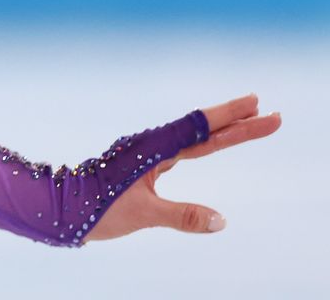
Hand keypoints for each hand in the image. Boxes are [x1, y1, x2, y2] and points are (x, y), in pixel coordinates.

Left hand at [81, 92, 281, 242]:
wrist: (58, 207)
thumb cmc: (95, 209)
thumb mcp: (142, 214)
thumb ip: (182, 216)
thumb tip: (221, 221)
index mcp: (153, 150)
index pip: (201, 131)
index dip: (232, 120)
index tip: (259, 108)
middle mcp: (151, 146)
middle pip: (202, 130)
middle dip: (237, 122)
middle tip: (271, 114)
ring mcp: (145, 153)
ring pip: (192, 137)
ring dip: (221, 129)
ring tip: (250, 121)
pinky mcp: (141, 163)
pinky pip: (180, 148)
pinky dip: (202, 141)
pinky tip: (207, 143)